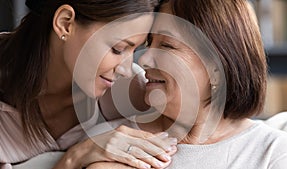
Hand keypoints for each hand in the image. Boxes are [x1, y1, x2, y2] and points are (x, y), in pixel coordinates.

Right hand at [53, 125, 176, 168]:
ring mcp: (114, 142)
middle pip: (144, 142)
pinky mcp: (108, 152)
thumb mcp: (118, 139)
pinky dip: (137, 163)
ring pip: (137, 151)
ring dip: (152, 158)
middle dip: (160, 148)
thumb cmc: (102, 145)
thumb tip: (150, 140)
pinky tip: (146, 167)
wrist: (81, 151)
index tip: (171, 142)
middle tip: (172, 152)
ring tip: (163, 163)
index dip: (159, 139)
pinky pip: (126, 158)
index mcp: (124, 129)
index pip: (145, 135)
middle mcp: (121, 134)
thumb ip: (133, 139)